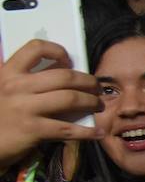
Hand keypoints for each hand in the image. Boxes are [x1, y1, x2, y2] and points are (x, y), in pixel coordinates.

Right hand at [0, 40, 101, 167]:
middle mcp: (16, 86)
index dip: (58, 51)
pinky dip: (87, 132)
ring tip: (98, 106)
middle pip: (64, 76)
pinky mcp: (32, 130)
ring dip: (91, 102)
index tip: (70, 61)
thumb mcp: (2, 90)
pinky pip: (67, 129)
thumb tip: (61, 71)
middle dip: (88, 81)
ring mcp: (24, 108)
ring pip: (70, 99)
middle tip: (97, 88)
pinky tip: (97, 133)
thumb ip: (24, 80)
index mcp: (8, 73)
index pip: (36, 48)